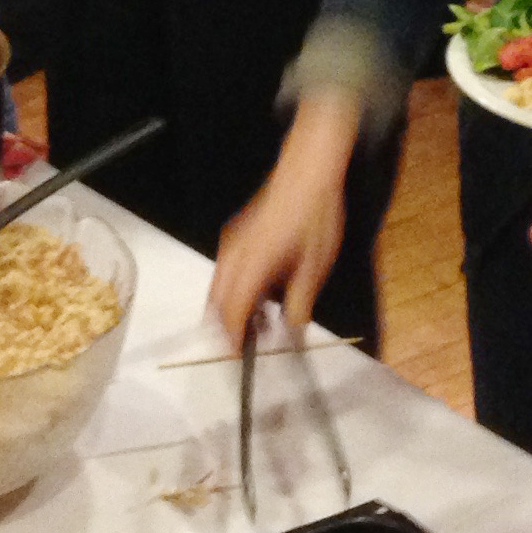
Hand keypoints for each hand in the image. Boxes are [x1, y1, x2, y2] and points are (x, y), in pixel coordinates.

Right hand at [212, 93, 361, 335]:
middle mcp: (233, 256)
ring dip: (231, 308)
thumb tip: (292, 331)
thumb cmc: (315, 218)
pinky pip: (226, 271)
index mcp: (251, 266)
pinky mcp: (237, 235)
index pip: (231, 312)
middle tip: (247, 346)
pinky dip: (235, 291)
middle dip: (225, 328)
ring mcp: (232, 242)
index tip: (238, 360)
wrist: (308, 172)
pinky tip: (261, 295)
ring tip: (259, 322)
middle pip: (215, 302)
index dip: (232, 340)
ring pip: (218, 287)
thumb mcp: (315, 267)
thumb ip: (299, 303)